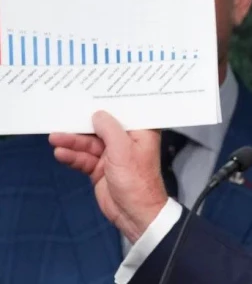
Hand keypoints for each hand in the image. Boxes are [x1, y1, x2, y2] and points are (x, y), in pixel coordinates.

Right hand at [49, 111, 167, 242]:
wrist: (134, 213)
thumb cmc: (137, 180)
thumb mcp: (123, 149)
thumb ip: (109, 129)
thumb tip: (98, 114)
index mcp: (141, 132)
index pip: (123, 112)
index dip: (108, 104)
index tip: (91, 94)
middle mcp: (127, 141)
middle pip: (101, 128)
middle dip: (82, 124)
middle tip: (64, 116)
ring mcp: (113, 155)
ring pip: (89, 144)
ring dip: (72, 141)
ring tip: (55, 137)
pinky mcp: (101, 169)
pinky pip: (84, 159)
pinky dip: (72, 156)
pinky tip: (60, 153)